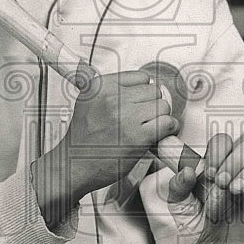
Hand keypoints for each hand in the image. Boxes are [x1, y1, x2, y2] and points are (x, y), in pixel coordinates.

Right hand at [32, 70, 178, 229]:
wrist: (74, 166)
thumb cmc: (82, 140)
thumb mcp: (87, 103)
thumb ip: (110, 91)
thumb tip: (139, 85)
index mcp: (100, 86)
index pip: (140, 77)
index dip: (142, 93)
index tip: (139, 104)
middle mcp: (113, 98)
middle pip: (154, 91)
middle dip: (152, 106)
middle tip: (143, 120)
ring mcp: (126, 116)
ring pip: (163, 106)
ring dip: (161, 119)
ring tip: (149, 129)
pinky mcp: (138, 136)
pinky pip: (168, 123)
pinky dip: (168, 130)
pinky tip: (159, 136)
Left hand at [166, 132, 243, 243]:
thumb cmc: (200, 226)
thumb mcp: (182, 208)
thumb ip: (178, 188)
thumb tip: (186, 170)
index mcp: (218, 165)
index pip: (223, 141)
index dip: (217, 151)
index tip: (208, 172)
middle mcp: (239, 170)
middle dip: (233, 161)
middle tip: (220, 181)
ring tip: (234, 190)